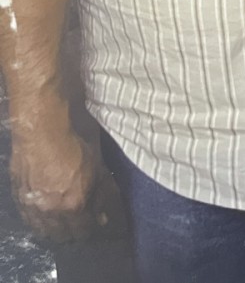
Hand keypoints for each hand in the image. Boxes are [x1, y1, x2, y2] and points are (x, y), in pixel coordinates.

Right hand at [10, 121, 122, 243]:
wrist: (41, 131)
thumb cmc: (74, 143)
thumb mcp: (97, 166)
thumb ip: (102, 193)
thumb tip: (103, 216)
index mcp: (74, 205)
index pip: (84, 231)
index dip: (91, 228)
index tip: (95, 223)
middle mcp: (52, 212)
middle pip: (64, 236)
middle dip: (74, 233)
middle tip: (80, 223)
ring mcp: (32, 208)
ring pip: (45, 232)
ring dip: (56, 230)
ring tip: (64, 221)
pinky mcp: (18, 201)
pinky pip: (30, 220)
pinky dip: (39, 221)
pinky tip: (46, 214)